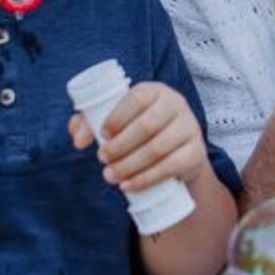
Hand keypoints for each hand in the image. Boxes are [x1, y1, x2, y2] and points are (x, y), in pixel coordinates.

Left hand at [70, 82, 206, 191]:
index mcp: (155, 90)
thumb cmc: (138, 129)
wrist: (176, 150)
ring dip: (130, 165)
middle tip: (102, 159)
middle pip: (147, 125)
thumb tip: (78, 138)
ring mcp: (189, 127)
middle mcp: (176, 104)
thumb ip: (89, 123)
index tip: (102, 135)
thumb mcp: (116, 120)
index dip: (118, 116)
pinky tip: (129, 185)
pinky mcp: (196, 152)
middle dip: (120, 145)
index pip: (137, 98)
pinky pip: (172, 166)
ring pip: (158, 148)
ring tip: (110, 175)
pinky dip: (147, 178)